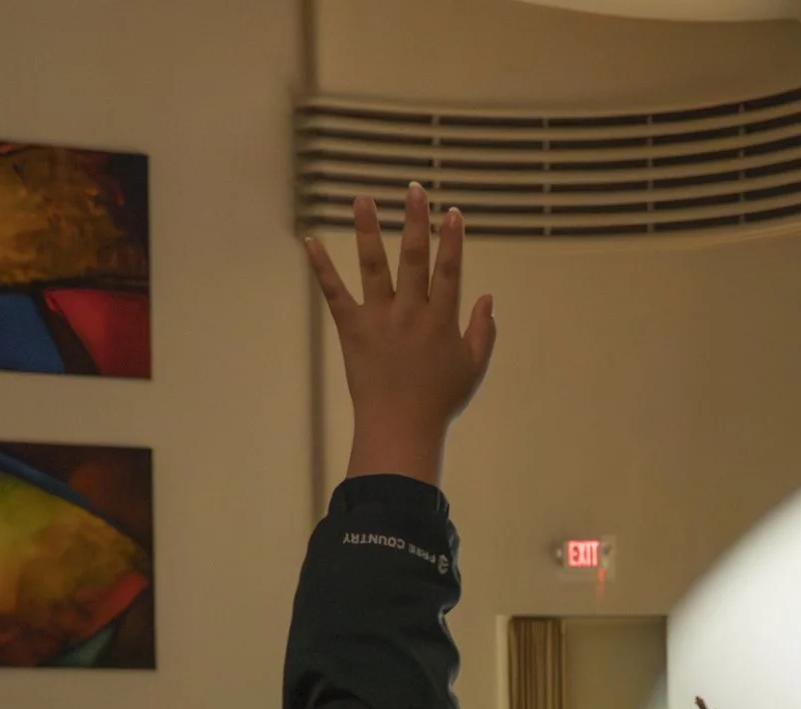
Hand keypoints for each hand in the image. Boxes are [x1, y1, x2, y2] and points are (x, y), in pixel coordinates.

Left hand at [305, 183, 496, 484]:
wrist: (401, 427)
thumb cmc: (440, 399)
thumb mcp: (473, 367)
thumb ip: (484, 330)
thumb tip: (488, 297)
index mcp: (442, 320)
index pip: (450, 270)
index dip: (453, 240)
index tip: (453, 213)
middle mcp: (411, 312)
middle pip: (414, 257)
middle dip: (416, 221)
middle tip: (414, 190)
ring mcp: (380, 318)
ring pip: (374, 266)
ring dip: (368, 230)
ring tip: (363, 199)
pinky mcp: (352, 329)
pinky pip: (334, 293)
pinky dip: (322, 267)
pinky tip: (311, 241)